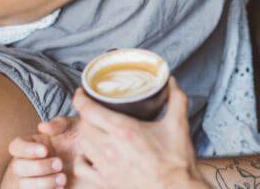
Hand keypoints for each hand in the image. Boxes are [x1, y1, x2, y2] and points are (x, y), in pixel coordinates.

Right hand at [2, 116, 81, 188]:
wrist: (98, 163)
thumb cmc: (82, 141)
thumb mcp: (75, 127)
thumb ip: (60, 123)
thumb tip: (42, 127)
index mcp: (33, 145)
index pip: (15, 146)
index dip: (26, 149)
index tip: (45, 150)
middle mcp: (29, 163)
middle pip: (17, 167)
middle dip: (38, 167)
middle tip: (60, 164)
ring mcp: (34, 180)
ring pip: (24, 185)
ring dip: (43, 182)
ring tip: (63, 179)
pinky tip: (62, 188)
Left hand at [71, 78, 204, 188]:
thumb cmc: (176, 160)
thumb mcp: (178, 124)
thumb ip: (176, 99)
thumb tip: (171, 81)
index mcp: (124, 130)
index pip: (89, 110)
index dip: (81, 98)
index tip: (82, 92)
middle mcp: (110, 148)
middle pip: (84, 125)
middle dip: (86, 114)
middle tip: (93, 109)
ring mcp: (105, 167)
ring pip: (82, 144)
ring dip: (85, 134)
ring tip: (94, 129)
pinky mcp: (105, 182)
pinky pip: (81, 168)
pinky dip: (82, 158)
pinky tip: (90, 154)